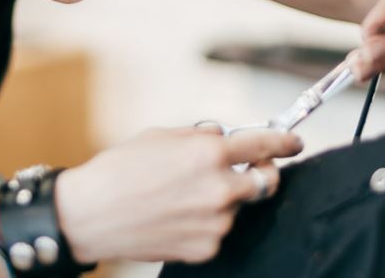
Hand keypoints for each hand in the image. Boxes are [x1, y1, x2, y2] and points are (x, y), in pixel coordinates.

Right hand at [53, 126, 302, 262]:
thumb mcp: (161, 137)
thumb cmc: (119, 171)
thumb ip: (201, 137)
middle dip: (260, 172)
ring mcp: (216, 222)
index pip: (266, 143)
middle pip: (266, 180)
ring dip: (225, 199)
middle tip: (246, 169)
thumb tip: (227, 137)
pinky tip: (177, 217)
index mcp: (209, 153)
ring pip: (239, 206)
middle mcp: (220, 188)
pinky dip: (207, 222)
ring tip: (183, 197)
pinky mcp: (206, 247)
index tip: (295, 142)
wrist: (89, 216)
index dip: (286, 141)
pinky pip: (219, 230)